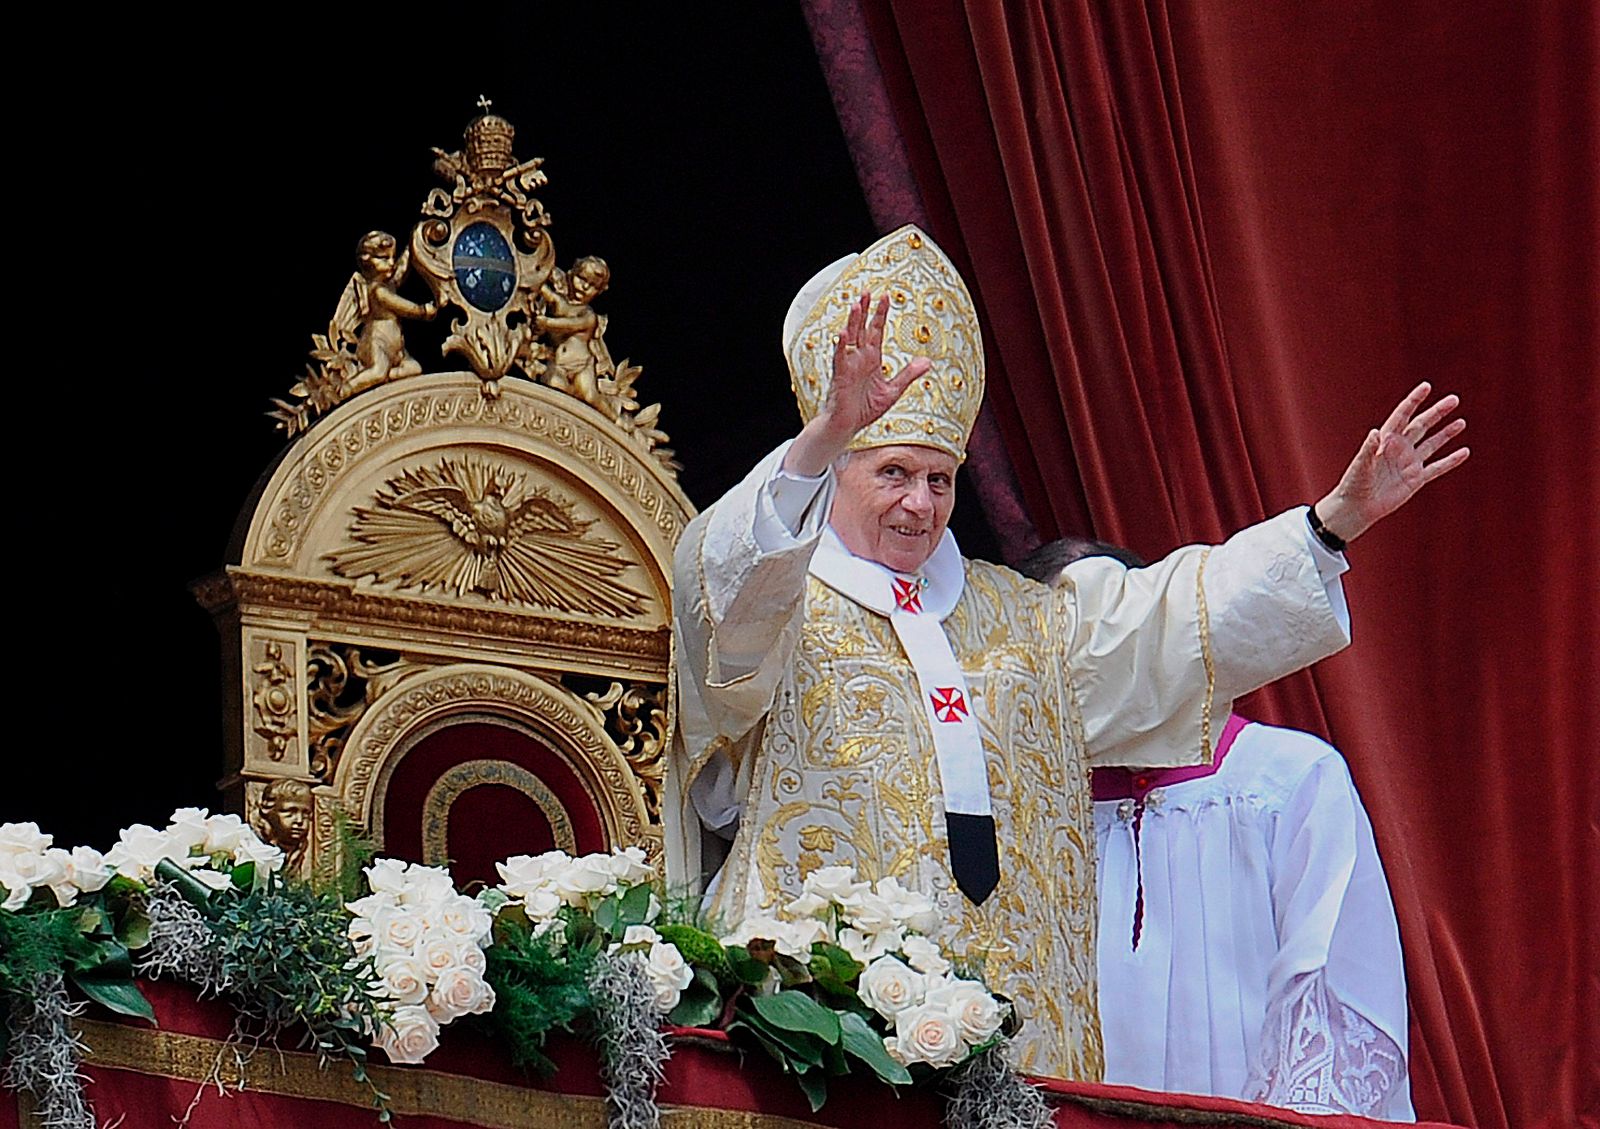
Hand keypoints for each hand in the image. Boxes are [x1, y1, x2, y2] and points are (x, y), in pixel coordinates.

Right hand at [785, 292, 930, 475]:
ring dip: (853, 322)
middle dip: (864, 310)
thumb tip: (927, 362)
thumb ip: (908, 374)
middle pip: (862, 328)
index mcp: (872, 359)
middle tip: (868, 291)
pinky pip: (840, 358)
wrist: (848, 426)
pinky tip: (843, 334)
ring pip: (851, 338)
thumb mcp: (893, 390)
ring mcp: (849, 365)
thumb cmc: (865, 409)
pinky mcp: (841, 376)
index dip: (880, 314)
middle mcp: (859, 358)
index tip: (886, 297)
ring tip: (856, 304)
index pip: (876, 331)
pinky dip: (841, 346)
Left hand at [1315, 382, 1468, 542]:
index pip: (1402, 416)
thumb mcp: (1360, 465)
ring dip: (1446, 433)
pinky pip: (1437, 468)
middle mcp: (1399, 449)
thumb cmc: (1354, 484)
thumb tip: (1375, 432)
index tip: (1426, 386)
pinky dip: (1450, 461)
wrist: (1357, 507)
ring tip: (1461, 422)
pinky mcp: (1415, 479)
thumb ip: (1368, 449)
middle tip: (1453, 399)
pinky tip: (1464, 452)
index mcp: (1385, 440)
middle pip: (1422, 426)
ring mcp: (1409, 463)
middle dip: (1437, 413)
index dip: (1414, 401)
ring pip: (1432, 444)